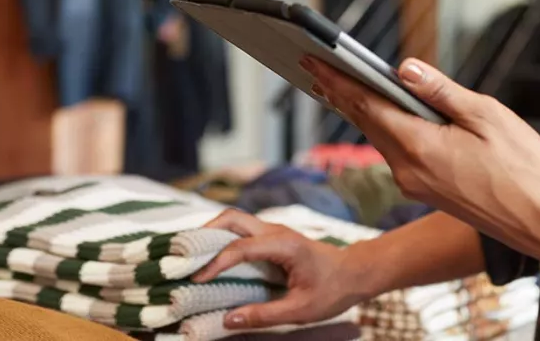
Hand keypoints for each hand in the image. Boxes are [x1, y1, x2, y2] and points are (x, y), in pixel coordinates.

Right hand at [191, 210, 374, 329]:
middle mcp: (275, 231)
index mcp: (284, 245)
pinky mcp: (271, 237)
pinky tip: (211, 258)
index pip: (240, 248)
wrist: (355, 272)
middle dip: (204, 232)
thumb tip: (228, 321)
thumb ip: (264, 315)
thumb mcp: (301, 310)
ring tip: (190, 256)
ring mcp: (273, 231)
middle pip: (232, 218)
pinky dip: (222, 239)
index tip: (196, 279)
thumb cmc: (332, 290)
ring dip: (211, 233)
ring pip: (235, 221)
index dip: (215, 262)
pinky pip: (241, 232)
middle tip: (184, 255)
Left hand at [304, 56, 539, 256]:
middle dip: (338, 91)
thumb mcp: (487, 117)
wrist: (539, 222)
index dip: (338, 79)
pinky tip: (378, 114)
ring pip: (377, 137)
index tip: (312, 59)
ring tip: (336, 84)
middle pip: (364, 121)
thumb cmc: (521, 168)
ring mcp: (413, 183)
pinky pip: (393, 151)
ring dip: (356, 109)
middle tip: (311, 64)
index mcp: (420, 146)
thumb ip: (441, 92)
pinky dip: (379, 127)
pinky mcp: (423, 190)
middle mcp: (407, 169)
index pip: (367, 105)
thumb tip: (404, 67)